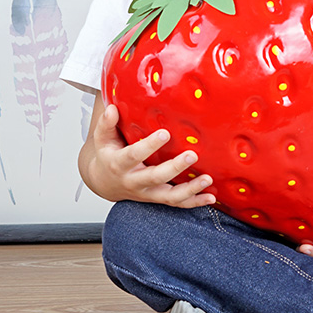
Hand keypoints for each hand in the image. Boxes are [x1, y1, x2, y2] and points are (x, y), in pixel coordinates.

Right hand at [81, 102, 216, 207]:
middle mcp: (134, 181)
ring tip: (207, 179)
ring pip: (169, 196)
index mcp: (119, 164)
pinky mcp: (158, 198)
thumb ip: (106, 124)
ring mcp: (148, 192)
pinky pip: (177, 203)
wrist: (104, 183)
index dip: (150, 145)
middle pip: (156, 177)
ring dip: (190, 189)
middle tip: (192, 155)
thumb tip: (112, 109)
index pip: (134, 155)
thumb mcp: (102, 139)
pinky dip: (194, 202)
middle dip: (174, 168)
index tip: (165, 133)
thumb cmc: (109, 155)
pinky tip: (210, 196)